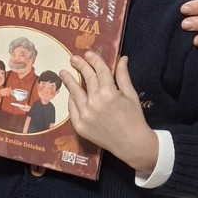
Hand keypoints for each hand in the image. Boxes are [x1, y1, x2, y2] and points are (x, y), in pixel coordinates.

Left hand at [58, 54, 157, 172]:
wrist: (132, 144)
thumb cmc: (134, 118)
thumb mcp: (131, 95)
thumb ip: (123, 76)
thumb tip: (122, 58)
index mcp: (109, 92)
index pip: (99, 71)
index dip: (94, 60)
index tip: (88, 53)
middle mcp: (94, 102)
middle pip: (86, 78)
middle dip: (80, 66)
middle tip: (74, 59)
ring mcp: (85, 114)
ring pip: (75, 92)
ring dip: (69, 81)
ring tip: (63, 72)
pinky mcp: (80, 126)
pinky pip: (72, 109)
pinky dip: (71, 100)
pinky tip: (70, 94)